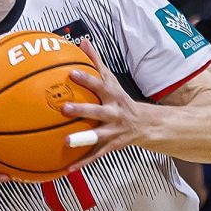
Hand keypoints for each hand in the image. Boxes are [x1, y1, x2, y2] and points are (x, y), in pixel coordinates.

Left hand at [60, 38, 152, 163]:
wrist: (146, 125)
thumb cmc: (120, 100)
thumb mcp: (112, 81)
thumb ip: (96, 62)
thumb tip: (83, 42)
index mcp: (112, 96)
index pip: (99, 84)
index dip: (86, 78)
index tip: (71, 73)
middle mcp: (113, 113)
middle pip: (97, 110)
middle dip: (81, 110)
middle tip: (64, 108)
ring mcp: (113, 130)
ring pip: (97, 135)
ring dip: (82, 138)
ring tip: (66, 141)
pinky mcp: (111, 146)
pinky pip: (95, 155)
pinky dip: (82, 162)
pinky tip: (67, 168)